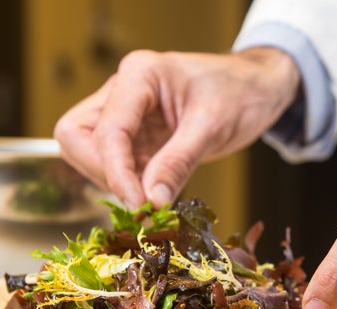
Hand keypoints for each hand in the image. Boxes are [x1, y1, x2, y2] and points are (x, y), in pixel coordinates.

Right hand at [55, 48, 299, 207]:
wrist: (258, 87)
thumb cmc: (241, 92)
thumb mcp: (213, 126)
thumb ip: (178, 162)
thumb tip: (150, 201)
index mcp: (139, 75)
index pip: (107, 129)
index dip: (116, 171)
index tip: (138, 204)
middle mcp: (122, 90)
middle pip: (77, 137)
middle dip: (104, 172)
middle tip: (140, 198)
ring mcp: (125, 112)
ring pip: (88, 152)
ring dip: (115, 180)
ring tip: (155, 195)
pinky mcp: (135, 134)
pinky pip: (115, 163)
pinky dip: (130, 182)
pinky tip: (157, 191)